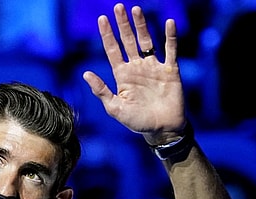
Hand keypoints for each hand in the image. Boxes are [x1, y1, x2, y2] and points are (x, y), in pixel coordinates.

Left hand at [82, 4, 185, 143]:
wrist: (162, 130)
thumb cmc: (138, 122)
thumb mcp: (115, 109)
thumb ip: (101, 91)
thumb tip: (85, 73)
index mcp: (122, 75)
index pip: (113, 50)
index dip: (107, 35)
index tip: (101, 19)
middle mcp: (137, 67)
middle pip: (128, 40)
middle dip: (122, 24)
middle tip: (118, 7)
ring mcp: (154, 67)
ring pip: (147, 41)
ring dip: (141, 25)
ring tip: (136, 9)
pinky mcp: (170, 70)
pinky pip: (170, 50)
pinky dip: (170, 37)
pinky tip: (168, 23)